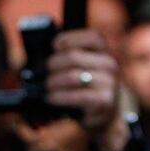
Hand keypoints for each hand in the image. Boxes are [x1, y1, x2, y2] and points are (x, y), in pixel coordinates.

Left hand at [45, 29, 127, 150]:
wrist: (106, 113)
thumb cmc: (87, 88)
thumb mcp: (82, 69)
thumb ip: (69, 59)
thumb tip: (40, 59)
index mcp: (104, 52)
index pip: (91, 37)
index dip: (70, 38)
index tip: (54, 45)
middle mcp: (109, 64)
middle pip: (74, 57)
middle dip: (52, 64)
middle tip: (42, 72)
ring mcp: (109, 82)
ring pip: (73, 76)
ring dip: (53, 82)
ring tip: (45, 87)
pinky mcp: (104, 101)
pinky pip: (77, 96)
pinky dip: (59, 97)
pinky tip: (51, 98)